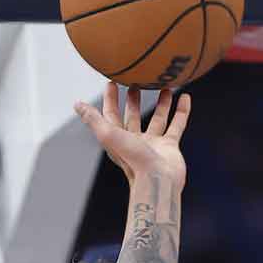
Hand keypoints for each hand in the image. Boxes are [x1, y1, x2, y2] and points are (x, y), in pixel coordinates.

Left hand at [73, 82, 190, 186]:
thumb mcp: (109, 135)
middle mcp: (135, 141)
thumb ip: (93, 119)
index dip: (110, 99)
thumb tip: (77, 104)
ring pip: (158, 119)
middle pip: (133, 116)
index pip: (111, 115)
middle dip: (134, 100)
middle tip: (136, 82)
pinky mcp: (170, 146)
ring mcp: (154, 144)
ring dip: (161, 103)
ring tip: (165, 87)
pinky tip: (185, 98)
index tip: (112, 82)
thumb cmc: (133, 159)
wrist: (158, 180)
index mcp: (118, 139)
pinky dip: (181, 111)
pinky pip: (177, 125)